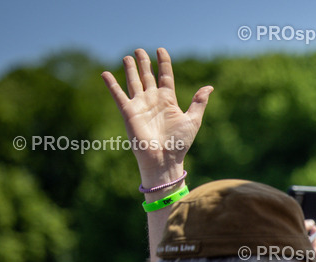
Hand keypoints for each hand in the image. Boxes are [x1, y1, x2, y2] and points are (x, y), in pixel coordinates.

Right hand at [101, 48, 212, 185]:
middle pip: (148, 77)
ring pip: (133, 82)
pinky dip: (111, 84)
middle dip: (144, 63)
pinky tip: (105, 74)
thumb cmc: (180, 143)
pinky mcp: (129, 112)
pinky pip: (118, 95)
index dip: (163, 63)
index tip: (161, 50)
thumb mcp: (193, 120)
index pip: (165, 76)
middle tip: (140, 50)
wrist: (164, 158)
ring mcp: (140, 105)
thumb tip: (210, 87)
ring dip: (130, 69)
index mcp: (168, 101)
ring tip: (128, 56)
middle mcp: (153, 101)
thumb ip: (199, 102)